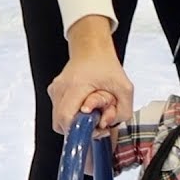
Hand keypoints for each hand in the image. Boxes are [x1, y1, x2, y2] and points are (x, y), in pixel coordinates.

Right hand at [48, 16, 133, 134]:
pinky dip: (73, 115)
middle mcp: (60, 89)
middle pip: (61, 124)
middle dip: (79, 129)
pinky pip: (60, 114)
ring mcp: (54, 91)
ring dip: (76, 122)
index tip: (95, 126)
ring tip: (91, 110)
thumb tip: (105, 126)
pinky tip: (84, 106)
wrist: (91, 50)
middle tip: (95, 120)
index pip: (66, 119)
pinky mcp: (54, 94)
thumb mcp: (125, 89)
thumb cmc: (106, 66)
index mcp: (76, 86)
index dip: (80, 129)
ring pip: (59, 121)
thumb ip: (123, 112)